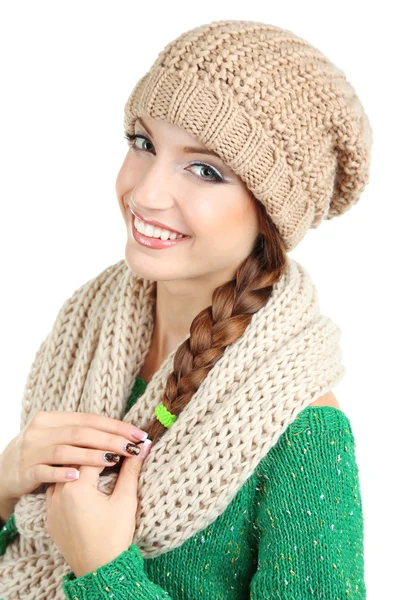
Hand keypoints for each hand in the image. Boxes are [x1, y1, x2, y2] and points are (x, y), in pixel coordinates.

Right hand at [0, 410, 148, 500]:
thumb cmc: (40, 453)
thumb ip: (82, 433)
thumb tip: (121, 433)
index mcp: (52, 418)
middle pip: (81, 433)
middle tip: (133, 448)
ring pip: (66, 451)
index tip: (139, 434)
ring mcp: (31, 451)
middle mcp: (41, 431)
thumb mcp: (57, 437)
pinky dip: (62, 473)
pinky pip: (45, 471)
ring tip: (113, 459)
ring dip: (91, 455)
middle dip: (110, 440)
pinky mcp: (25, 472)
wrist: (3, 473)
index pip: (90, 419)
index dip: (116, 426)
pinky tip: (78, 476)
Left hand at [45, 438, 151, 577]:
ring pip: (64, 472)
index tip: (128, 443)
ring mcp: (51, 505)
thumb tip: (143, 447)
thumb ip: (131, 470)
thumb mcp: (126, 501)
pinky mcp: (50, 515)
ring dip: (80, 463)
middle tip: (115, 447)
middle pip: (77, 459)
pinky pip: (56, 488)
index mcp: (78, 488)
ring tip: (99, 459)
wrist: (99, 570)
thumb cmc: (114, 537)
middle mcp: (59, 493)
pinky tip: (83, 478)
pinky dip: (69, 479)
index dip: (113, 446)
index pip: (94, 453)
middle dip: (96, 450)